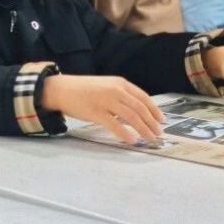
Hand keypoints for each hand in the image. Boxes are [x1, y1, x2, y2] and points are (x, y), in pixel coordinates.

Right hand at [39, 74, 163, 142]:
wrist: (62, 89)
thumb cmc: (84, 89)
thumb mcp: (106, 86)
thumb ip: (121, 95)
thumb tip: (137, 112)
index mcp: (120, 83)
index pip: (143, 97)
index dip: (155, 110)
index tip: (162, 120)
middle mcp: (115, 90)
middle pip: (140, 108)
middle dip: (152, 122)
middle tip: (158, 133)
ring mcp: (106, 101)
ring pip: (131, 117)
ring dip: (143, 129)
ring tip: (149, 138)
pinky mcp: (96, 113)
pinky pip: (115, 125)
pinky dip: (126, 133)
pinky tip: (132, 140)